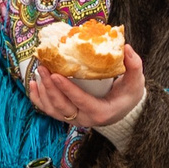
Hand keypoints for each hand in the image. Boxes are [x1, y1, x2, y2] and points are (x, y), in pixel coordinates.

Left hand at [25, 44, 145, 129]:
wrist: (123, 109)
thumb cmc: (129, 94)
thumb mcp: (136, 81)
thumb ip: (134, 66)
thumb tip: (126, 48)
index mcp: (101, 112)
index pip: (81, 101)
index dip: (67, 89)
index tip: (56, 75)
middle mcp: (84, 119)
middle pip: (62, 106)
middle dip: (50, 87)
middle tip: (43, 67)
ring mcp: (74, 119)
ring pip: (52, 109)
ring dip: (42, 91)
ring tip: (38, 72)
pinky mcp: (67, 115)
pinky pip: (48, 110)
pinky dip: (38, 98)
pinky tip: (32, 84)